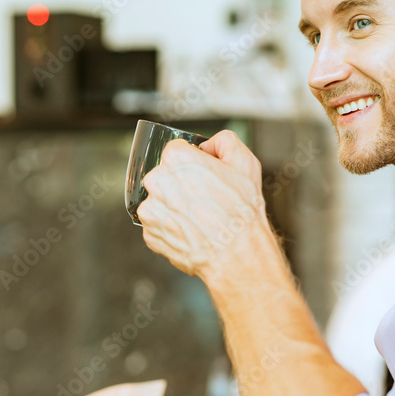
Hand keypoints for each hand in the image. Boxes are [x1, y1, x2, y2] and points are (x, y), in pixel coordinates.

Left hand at [138, 130, 269, 282]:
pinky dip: (172, 227)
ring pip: (160, 201)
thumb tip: (208, 146)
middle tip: (204, 199)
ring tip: (199, 218)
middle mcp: (157, 182)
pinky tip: (191, 231)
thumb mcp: (245, 163)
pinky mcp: (149, 233)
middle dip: (181, 184)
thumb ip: (224, 142)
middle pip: (165, 175)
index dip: (193, 163)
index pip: (176, 151)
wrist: (236, 254)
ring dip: (175, 207)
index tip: (202, 175)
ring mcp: (150, 209)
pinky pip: (158, 224)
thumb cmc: (241, 213)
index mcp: (176, 159)